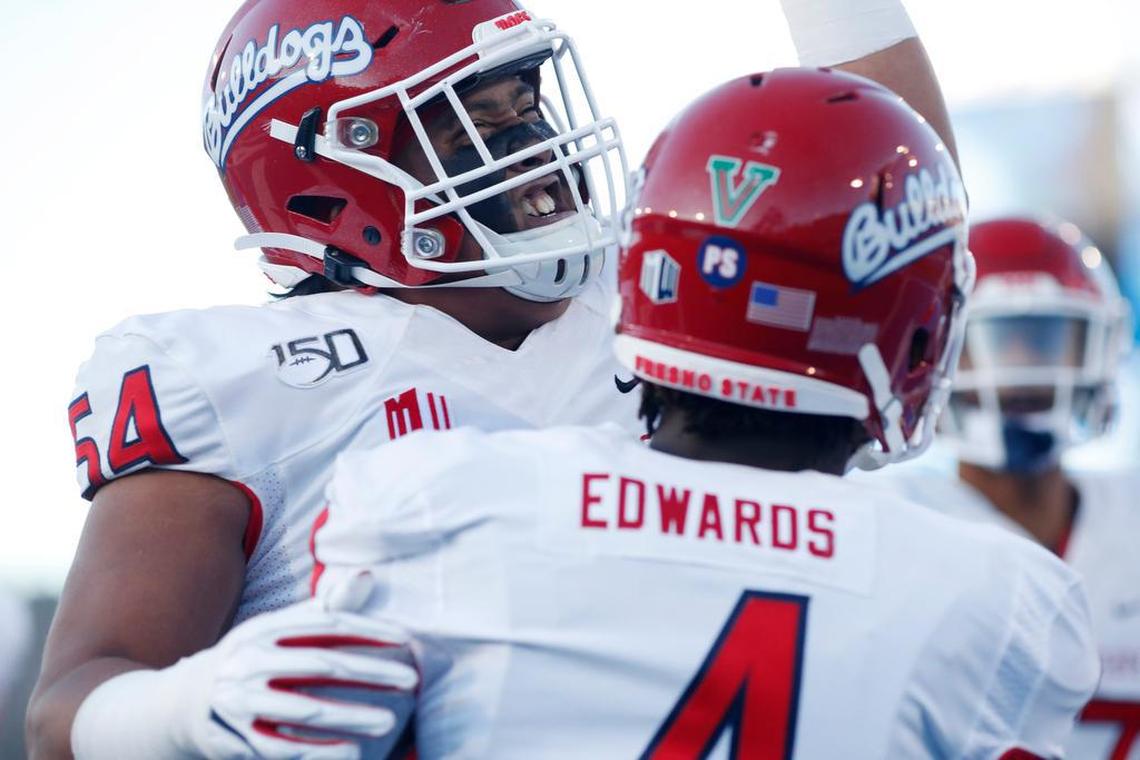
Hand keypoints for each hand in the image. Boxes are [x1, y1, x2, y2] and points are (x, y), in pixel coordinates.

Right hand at [181, 572, 416, 758]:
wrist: (182, 702)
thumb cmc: (252, 658)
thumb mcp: (279, 628)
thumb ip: (325, 608)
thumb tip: (368, 576)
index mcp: (266, 627)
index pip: (326, 626)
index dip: (368, 631)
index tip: (406, 640)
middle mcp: (251, 660)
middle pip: (320, 665)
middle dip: (369, 673)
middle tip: (411, 680)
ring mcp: (240, 699)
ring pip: (303, 710)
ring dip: (348, 716)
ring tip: (388, 722)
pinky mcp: (233, 737)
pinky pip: (280, 747)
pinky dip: (316, 751)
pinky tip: (351, 752)